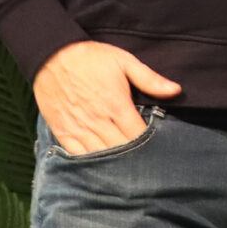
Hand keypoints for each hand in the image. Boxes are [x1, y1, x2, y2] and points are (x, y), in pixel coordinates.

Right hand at [32, 41, 181, 155]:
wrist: (50, 55)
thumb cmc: (90, 57)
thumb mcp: (124, 61)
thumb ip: (149, 79)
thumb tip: (176, 90)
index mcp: (116, 104)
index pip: (138, 135)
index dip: (150, 145)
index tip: (160, 149)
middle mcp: (98, 120)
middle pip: (121, 149)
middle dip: (135, 158)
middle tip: (147, 166)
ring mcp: (78, 127)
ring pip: (100, 155)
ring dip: (114, 164)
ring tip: (128, 172)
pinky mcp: (62, 130)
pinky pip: (76, 154)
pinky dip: (89, 163)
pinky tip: (101, 169)